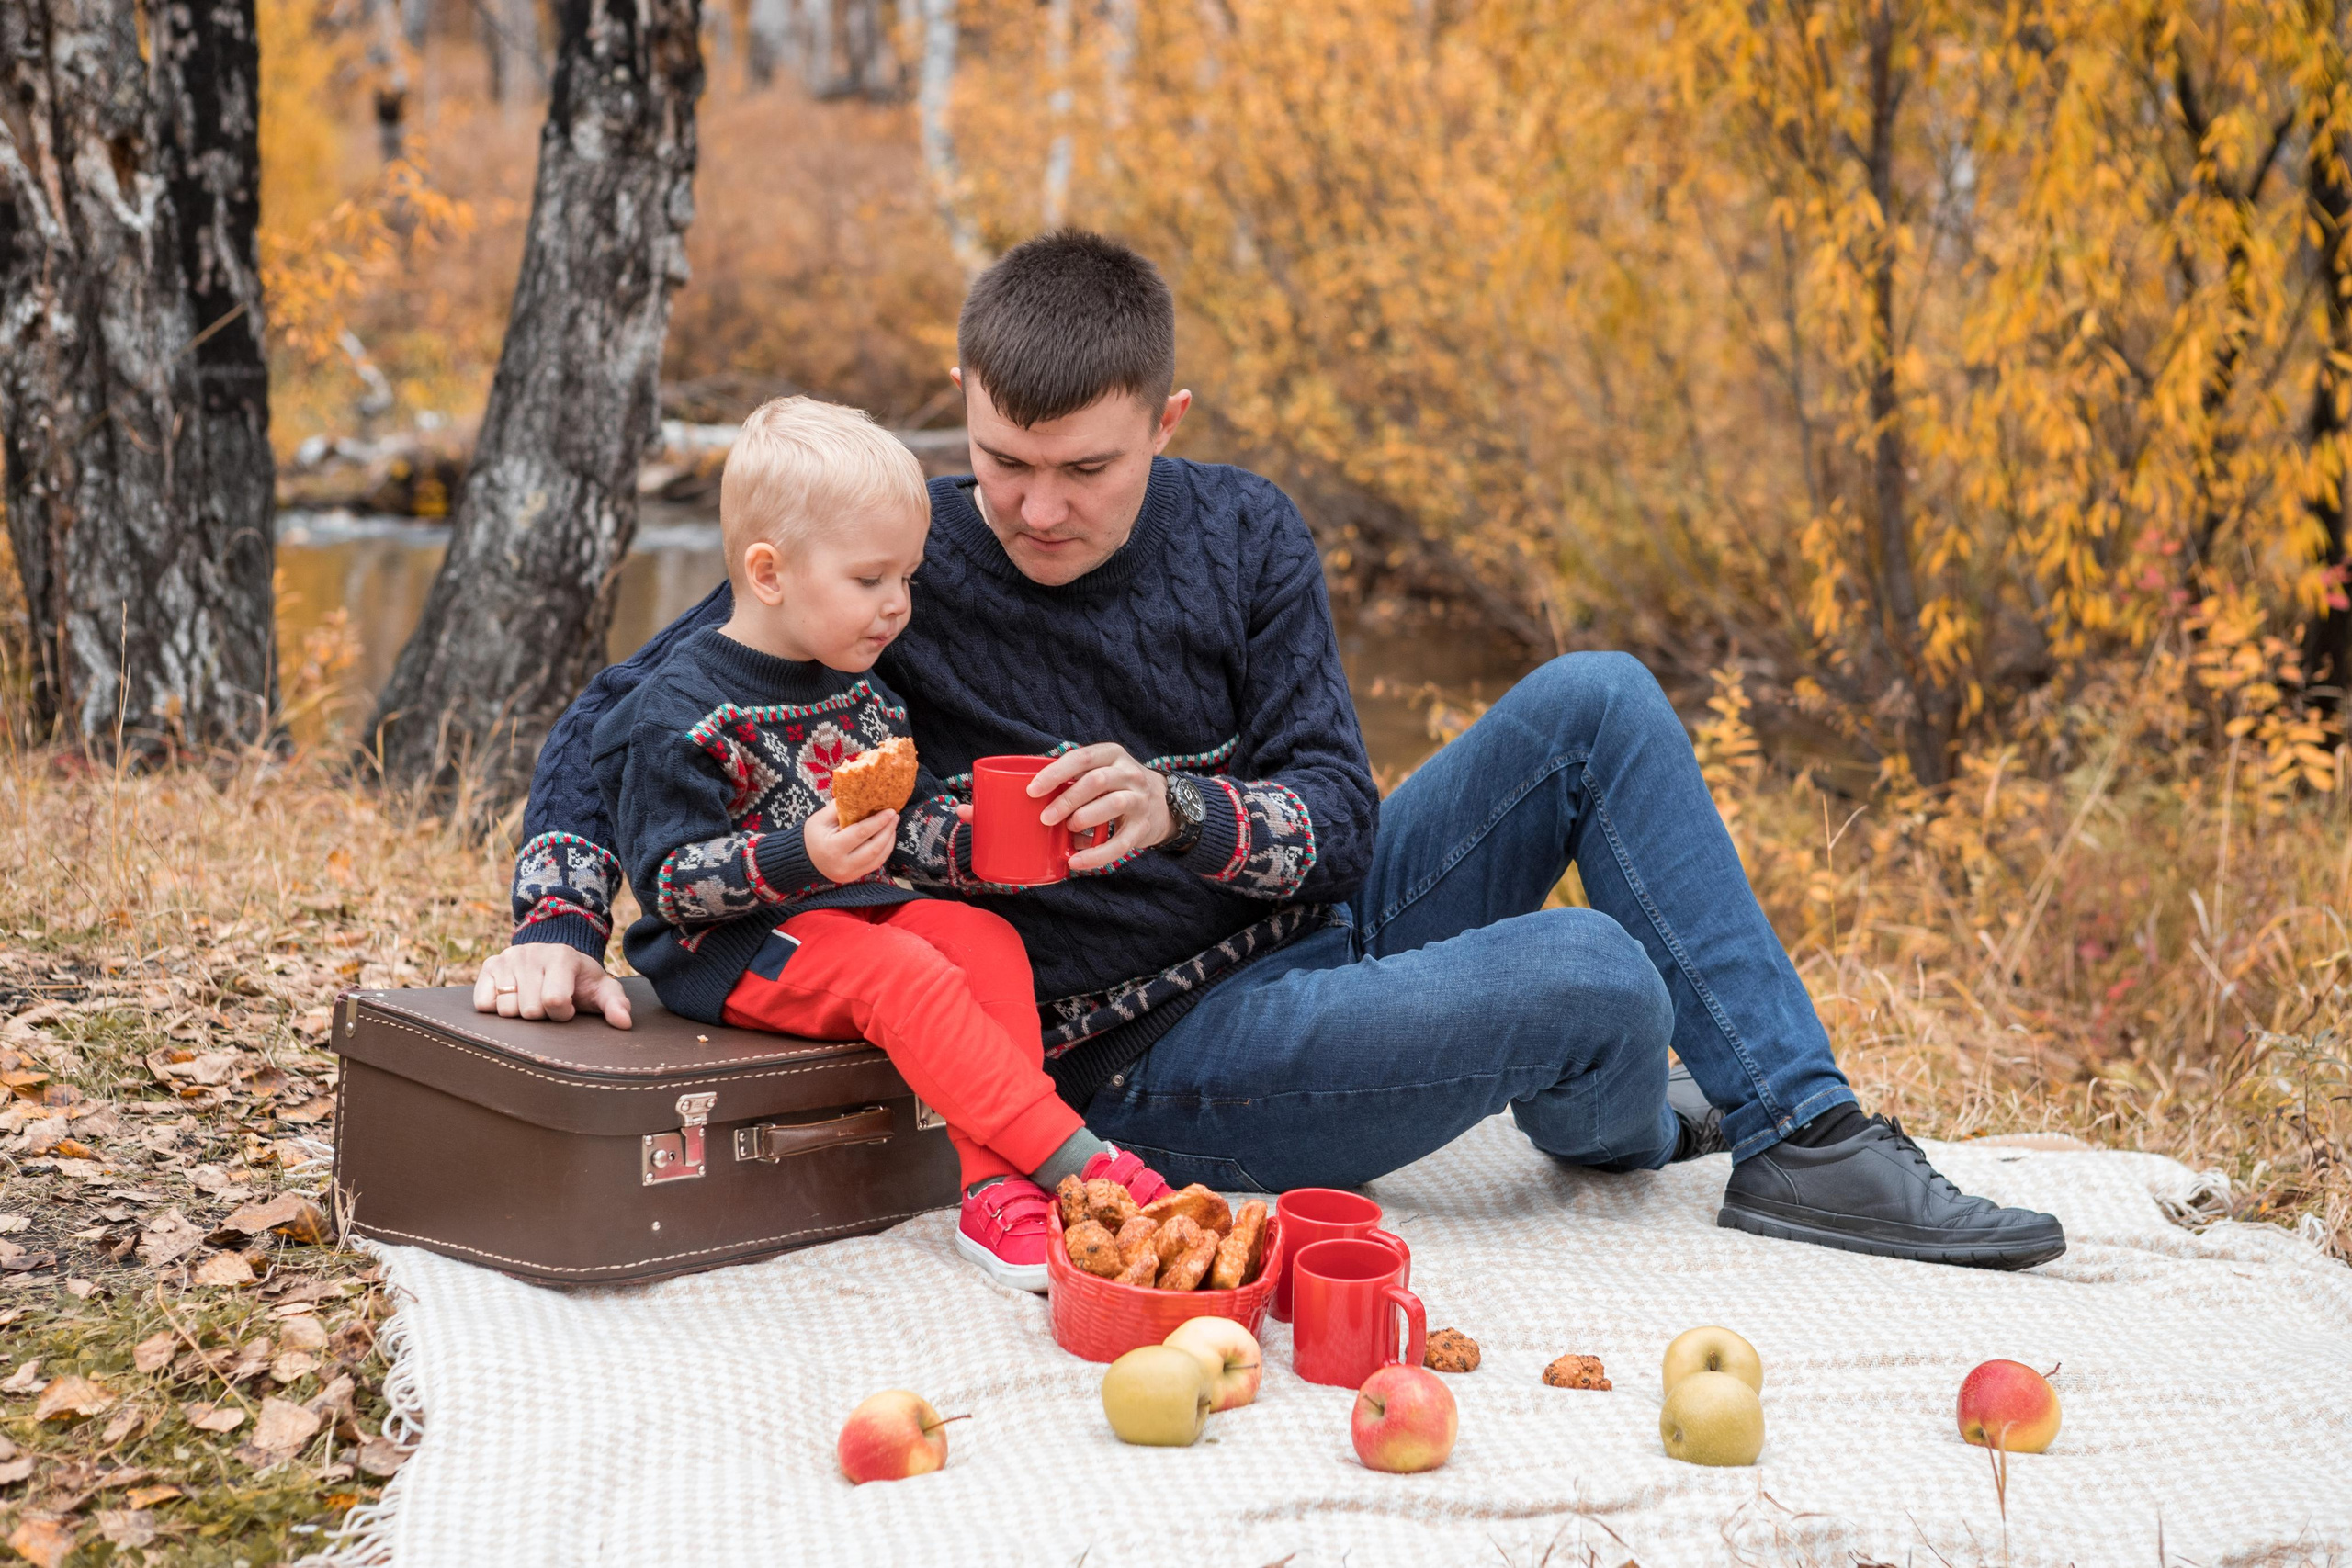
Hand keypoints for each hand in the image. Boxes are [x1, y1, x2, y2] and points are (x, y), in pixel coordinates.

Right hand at [472, 943, 634, 1027]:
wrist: (554, 957)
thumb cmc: (580, 980)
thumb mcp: (602, 989)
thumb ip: (615, 1004)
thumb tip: (624, 1023)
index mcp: (562, 956)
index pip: (554, 1001)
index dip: (562, 1013)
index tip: (569, 1007)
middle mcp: (532, 953)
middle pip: (529, 1010)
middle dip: (541, 1015)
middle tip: (548, 1003)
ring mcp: (507, 958)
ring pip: (505, 1009)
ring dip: (519, 1013)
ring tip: (531, 998)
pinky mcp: (488, 965)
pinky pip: (484, 1004)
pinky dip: (496, 1008)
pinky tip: (513, 997)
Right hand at [805, 802, 898, 882]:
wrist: (804, 859)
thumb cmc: (812, 835)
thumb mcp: (821, 819)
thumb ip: (841, 808)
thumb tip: (863, 796)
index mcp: (833, 848)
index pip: (861, 833)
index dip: (878, 821)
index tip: (890, 810)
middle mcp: (843, 865)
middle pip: (874, 848)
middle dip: (888, 830)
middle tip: (895, 815)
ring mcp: (850, 874)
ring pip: (878, 858)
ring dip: (889, 840)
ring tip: (893, 824)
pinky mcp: (855, 877)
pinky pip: (876, 864)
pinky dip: (885, 850)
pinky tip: (887, 837)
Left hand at [1029, 742, 1172, 873]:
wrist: (1163, 804)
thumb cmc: (1117, 787)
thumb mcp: (1101, 770)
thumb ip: (1075, 777)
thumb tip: (1033, 796)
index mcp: (1112, 755)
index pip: (1082, 757)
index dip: (1055, 773)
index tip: (1032, 790)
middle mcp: (1129, 774)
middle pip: (1096, 781)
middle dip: (1067, 800)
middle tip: (1045, 817)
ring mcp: (1139, 800)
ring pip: (1113, 804)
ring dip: (1085, 818)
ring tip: (1068, 829)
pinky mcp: (1143, 827)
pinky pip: (1120, 842)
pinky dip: (1097, 855)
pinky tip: (1077, 861)